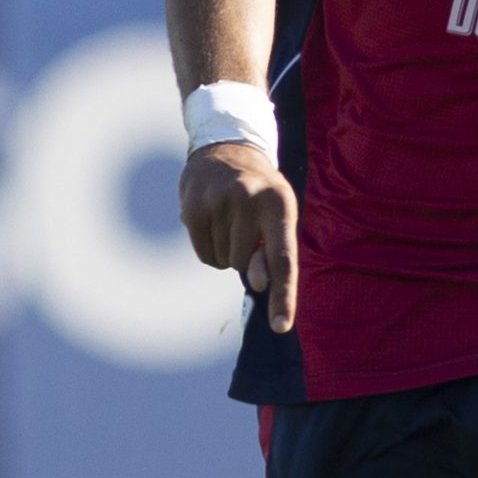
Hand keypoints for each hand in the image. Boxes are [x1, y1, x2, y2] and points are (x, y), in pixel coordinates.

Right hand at [178, 142, 298, 333]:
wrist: (225, 150)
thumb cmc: (261, 195)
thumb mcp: (277, 215)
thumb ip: (274, 251)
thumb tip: (258, 282)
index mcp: (280, 204)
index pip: (283, 258)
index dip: (284, 295)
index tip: (281, 326)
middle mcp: (250, 200)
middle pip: (244, 265)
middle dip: (245, 257)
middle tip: (246, 228)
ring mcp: (219, 202)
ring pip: (222, 262)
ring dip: (226, 252)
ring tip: (230, 220)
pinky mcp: (193, 207)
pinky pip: (203, 254)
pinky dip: (209, 249)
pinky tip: (213, 223)